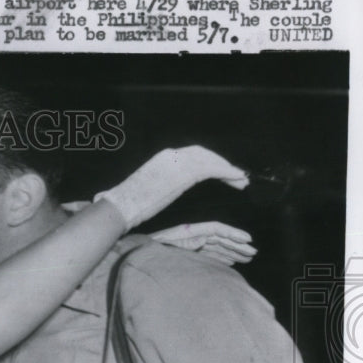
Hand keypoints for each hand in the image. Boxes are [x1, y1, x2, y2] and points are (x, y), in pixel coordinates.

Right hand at [95, 146, 249, 228]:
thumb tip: (150, 191)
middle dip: (222, 164)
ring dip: (229, 170)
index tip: (222, 173)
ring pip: (211, 161)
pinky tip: (238, 179)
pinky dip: (228, 173)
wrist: (120, 208)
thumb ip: (155, 186)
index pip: (193, 155)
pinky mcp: (184, 173)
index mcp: (163, 158)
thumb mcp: (144, 190)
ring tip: (241, 181)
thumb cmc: (126, 206)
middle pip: (205, 154)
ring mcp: (178, 162)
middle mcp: (171, 155)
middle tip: (237, 177)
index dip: (211, 162)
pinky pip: (213, 169)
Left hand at [151, 222, 257, 265]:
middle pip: (219, 239)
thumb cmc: (147, 251)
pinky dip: (221, 258)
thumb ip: (181, 242)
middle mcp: (191, 238)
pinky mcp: (187, 255)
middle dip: (237, 245)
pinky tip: (231, 262)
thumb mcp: (163, 245)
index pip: (215, 229)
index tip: (248, 240)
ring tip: (248, 258)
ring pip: (216, 247)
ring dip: (232, 252)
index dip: (232, 233)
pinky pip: (208, 255)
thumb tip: (198, 242)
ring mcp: (190, 246)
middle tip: (253, 253)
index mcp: (188, 232)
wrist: (135, 257)